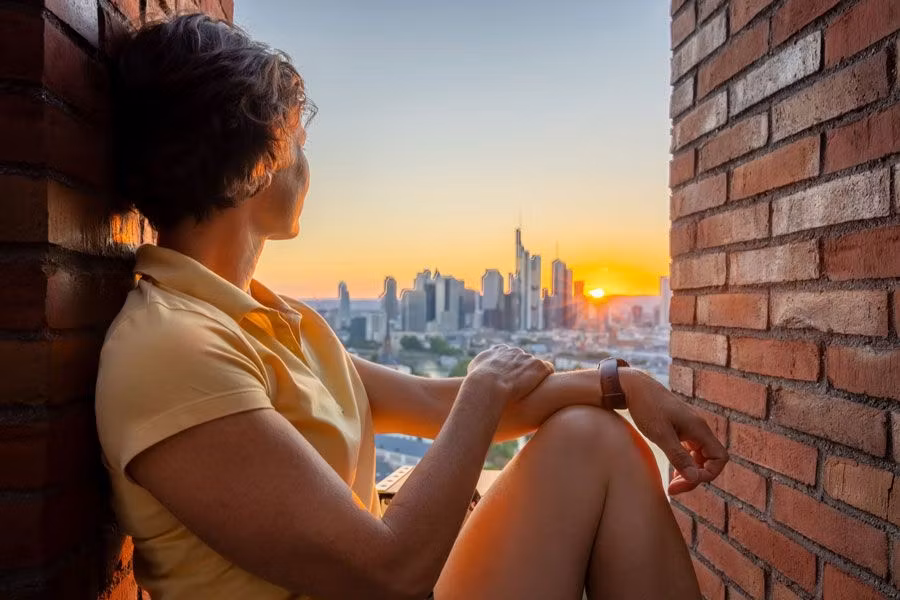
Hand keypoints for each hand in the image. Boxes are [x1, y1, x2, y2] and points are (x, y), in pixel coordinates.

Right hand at [464, 345, 553, 406]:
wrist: (487, 385)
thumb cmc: (477, 383)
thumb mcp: (473, 370)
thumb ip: (478, 366)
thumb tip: (477, 372)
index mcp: (499, 351)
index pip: (509, 356)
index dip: (510, 369)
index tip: (510, 380)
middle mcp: (514, 351)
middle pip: (523, 361)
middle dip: (523, 373)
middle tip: (522, 388)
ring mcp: (527, 358)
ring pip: (536, 367)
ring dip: (535, 377)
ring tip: (534, 391)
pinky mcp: (538, 366)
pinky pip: (548, 369)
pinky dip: (547, 377)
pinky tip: (544, 387)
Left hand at [619, 368, 727, 494]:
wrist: (633, 387)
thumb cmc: (646, 407)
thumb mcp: (660, 434)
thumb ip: (678, 456)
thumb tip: (695, 478)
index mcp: (699, 428)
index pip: (720, 458)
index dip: (708, 474)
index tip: (685, 480)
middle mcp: (698, 428)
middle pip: (710, 461)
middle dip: (695, 477)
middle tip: (673, 489)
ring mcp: (690, 428)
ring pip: (700, 457)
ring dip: (689, 472)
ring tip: (672, 483)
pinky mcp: (680, 429)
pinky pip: (690, 451)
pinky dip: (684, 463)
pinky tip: (671, 471)